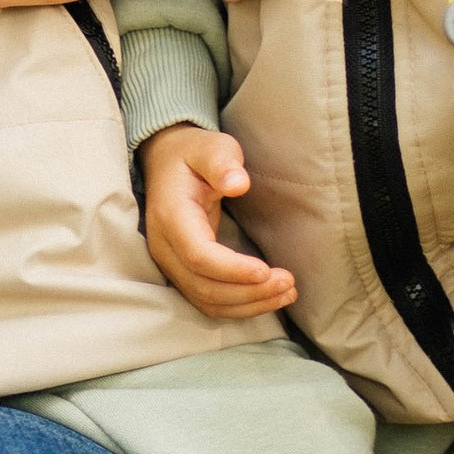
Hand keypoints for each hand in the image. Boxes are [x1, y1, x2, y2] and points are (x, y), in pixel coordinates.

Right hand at [140, 128, 294, 317]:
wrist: (168, 165)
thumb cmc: (194, 155)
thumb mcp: (210, 147)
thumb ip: (222, 162)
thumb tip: (239, 183)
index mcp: (171, 216)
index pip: (198, 255)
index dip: (232, 269)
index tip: (266, 270)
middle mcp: (165, 246)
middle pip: (204, 285)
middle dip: (249, 291)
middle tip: (288, 283)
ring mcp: (170, 264)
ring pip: (207, 300)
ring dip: (249, 303)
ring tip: (287, 293)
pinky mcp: (182, 273)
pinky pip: (209, 301)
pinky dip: (240, 306)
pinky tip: (269, 297)